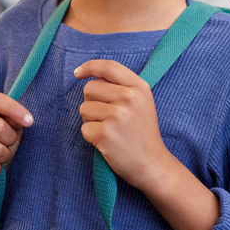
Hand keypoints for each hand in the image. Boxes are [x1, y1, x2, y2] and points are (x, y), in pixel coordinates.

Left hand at [75, 59, 171, 189]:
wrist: (152, 163)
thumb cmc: (142, 132)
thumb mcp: (141, 102)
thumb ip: (121, 85)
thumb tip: (92, 76)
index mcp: (138, 87)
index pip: (108, 67)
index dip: (90, 66)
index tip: (78, 72)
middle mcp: (129, 98)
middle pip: (90, 88)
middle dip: (92, 102)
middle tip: (109, 117)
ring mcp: (117, 116)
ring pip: (84, 108)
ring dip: (90, 120)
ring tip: (110, 130)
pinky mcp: (105, 134)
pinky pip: (84, 128)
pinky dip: (91, 136)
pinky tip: (107, 142)